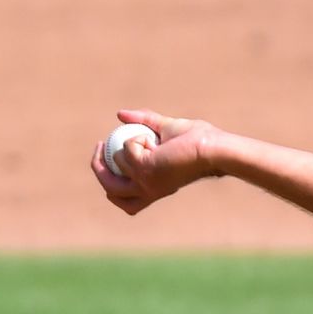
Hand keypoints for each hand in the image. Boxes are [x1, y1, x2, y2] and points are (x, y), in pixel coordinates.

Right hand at [91, 109, 227, 215]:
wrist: (214, 148)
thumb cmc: (200, 141)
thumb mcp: (167, 129)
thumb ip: (145, 121)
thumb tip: (119, 114)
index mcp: (152, 189)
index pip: (124, 199)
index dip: (109, 182)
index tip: (107, 157)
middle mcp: (147, 191)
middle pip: (110, 191)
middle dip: (98, 168)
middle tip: (100, 145)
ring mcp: (144, 183)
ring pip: (116, 163)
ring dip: (130, 144)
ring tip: (153, 141)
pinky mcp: (144, 170)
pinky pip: (128, 148)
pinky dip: (139, 139)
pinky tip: (157, 141)